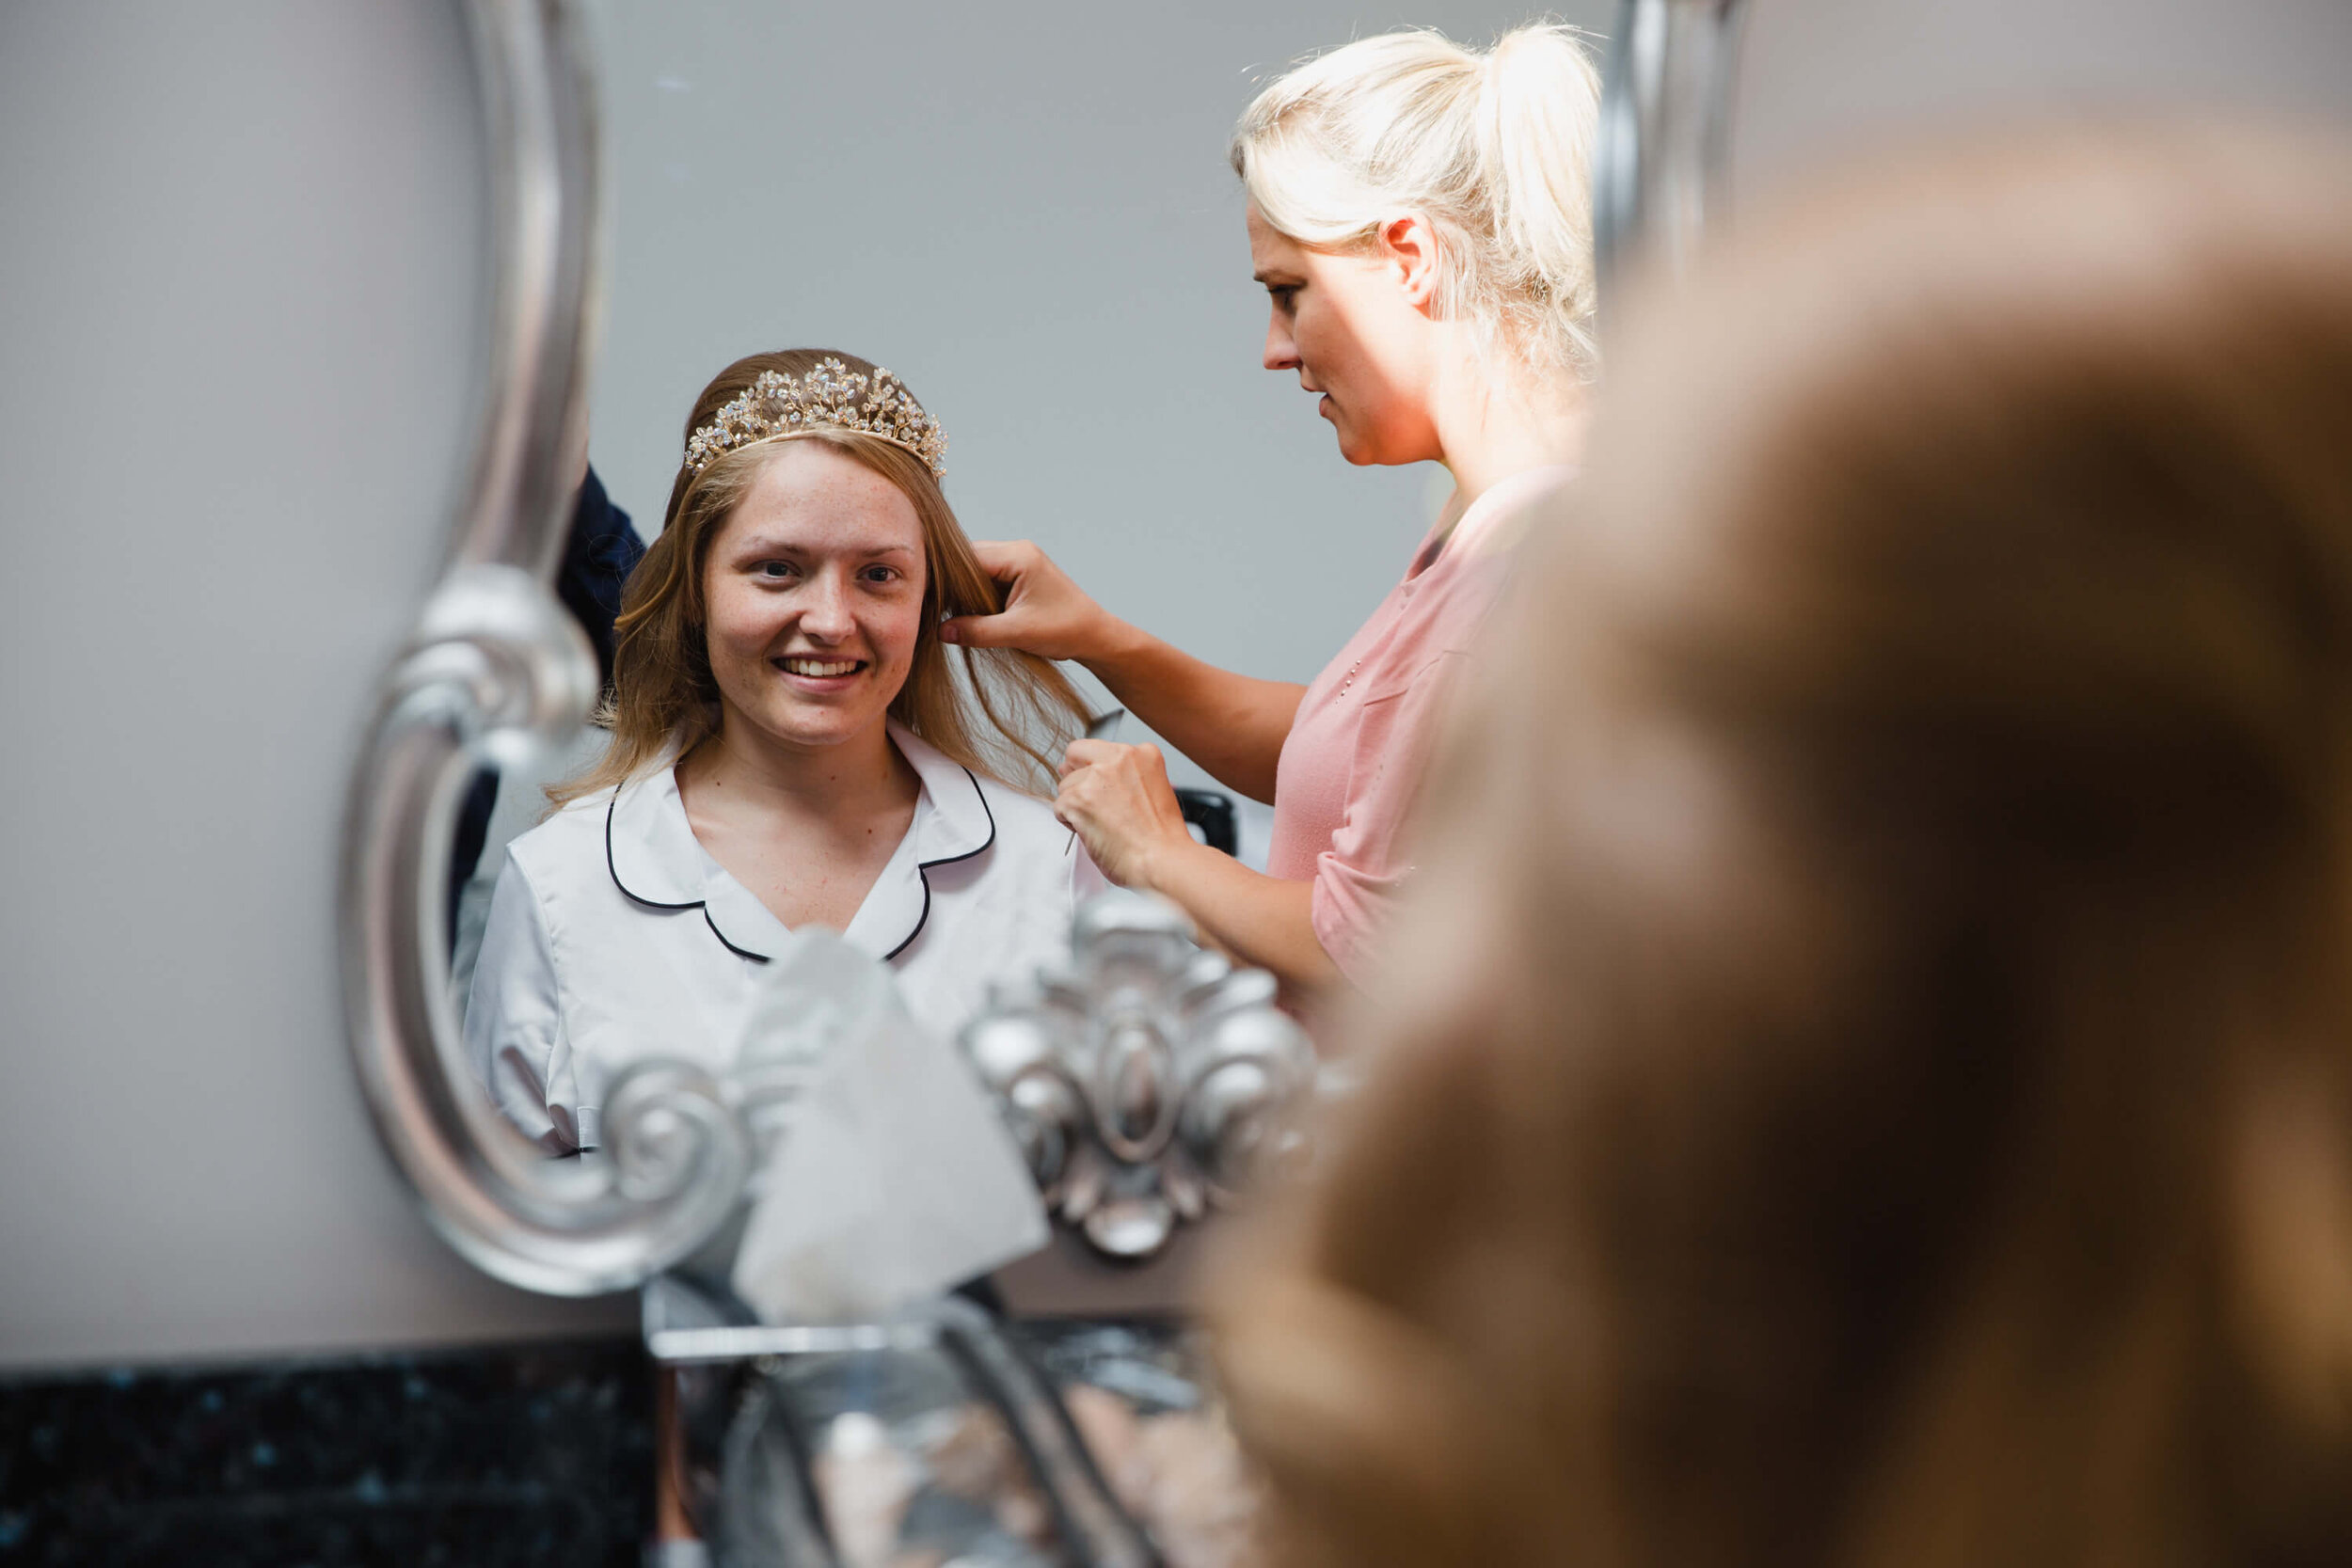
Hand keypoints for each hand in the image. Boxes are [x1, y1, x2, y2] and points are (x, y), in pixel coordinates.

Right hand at [938, 540, 1120, 662]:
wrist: (1096, 636)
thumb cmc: (1066, 630)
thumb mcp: (1017, 633)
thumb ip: (977, 631)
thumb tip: (941, 631)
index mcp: (1018, 556)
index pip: (967, 558)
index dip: (945, 579)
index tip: (927, 599)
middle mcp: (1017, 551)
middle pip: (967, 560)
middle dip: (952, 586)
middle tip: (935, 610)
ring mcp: (1018, 562)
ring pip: (975, 571)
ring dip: (964, 593)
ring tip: (951, 615)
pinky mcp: (1019, 576)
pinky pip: (986, 580)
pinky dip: (976, 597)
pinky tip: (969, 615)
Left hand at [1054, 740, 1194, 889]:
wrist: (1163, 861)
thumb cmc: (1162, 839)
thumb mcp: (1154, 790)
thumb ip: (1126, 777)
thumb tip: (1093, 774)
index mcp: (1143, 754)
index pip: (1099, 748)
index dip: (1093, 768)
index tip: (1098, 784)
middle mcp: (1119, 758)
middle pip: (1075, 755)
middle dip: (1078, 777)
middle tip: (1091, 802)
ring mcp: (1097, 777)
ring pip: (1066, 785)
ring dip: (1076, 805)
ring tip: (1102, 825)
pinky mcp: (1079, 799)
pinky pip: (1059, 808)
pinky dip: (1070, 823)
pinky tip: (1094, 832)